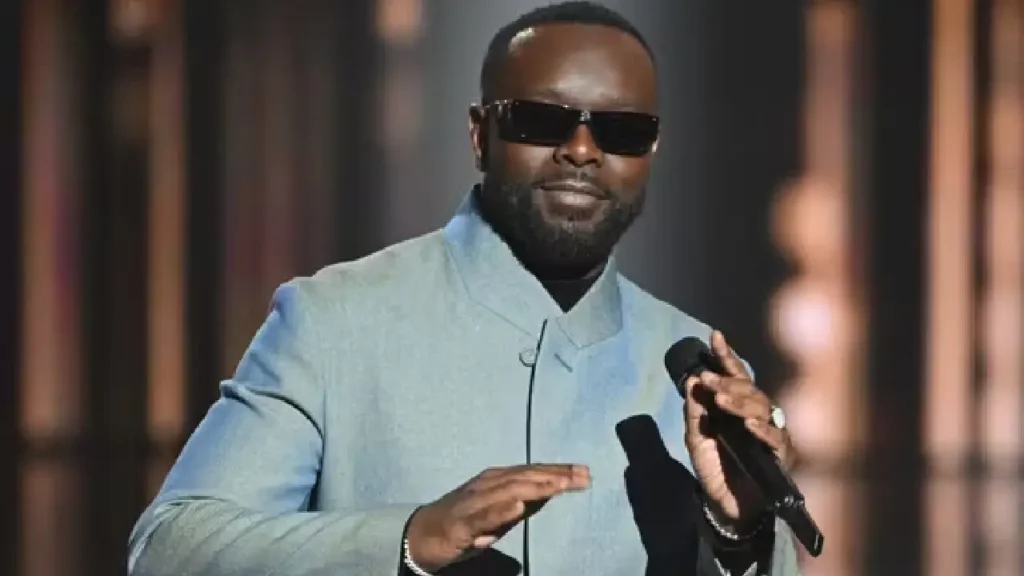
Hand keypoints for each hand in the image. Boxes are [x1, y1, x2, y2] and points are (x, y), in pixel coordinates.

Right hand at [405, 464, 589, 570]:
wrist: (420, 536)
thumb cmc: (463, 523)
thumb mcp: (499, 512)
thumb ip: (522, 503)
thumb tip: (552, 493)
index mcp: (496, 480)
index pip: (532, 472)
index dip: (558, 470)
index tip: (585, 471)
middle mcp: (486, 485)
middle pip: (526, 477)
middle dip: (556, 475)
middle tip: (584, 475)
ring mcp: (473, 502)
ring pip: (509, 490)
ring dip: (537, 486)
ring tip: (561, 484)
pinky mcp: (461, 522)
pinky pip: (483, 514)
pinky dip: (502, 508)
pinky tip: (519, 505)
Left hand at [683, 331, 794, 530]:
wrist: (726, 506)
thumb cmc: (715, 468)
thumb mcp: (697, 438)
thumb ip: (695, 412)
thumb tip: (692, 381)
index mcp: (738, 407)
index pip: (735, 376)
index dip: (726, 357)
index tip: (714, 337)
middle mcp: (758, 415)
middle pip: (750, 389)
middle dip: (728, 381)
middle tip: (707, 379)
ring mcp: (771, 433)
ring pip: (762, 408)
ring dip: (741, 401)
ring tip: (721, 398)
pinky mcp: (780, 456)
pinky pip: (775, 438)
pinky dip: (762, 430)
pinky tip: (748, 425)